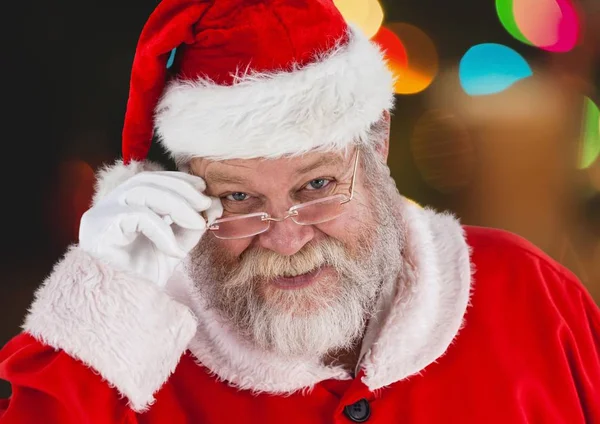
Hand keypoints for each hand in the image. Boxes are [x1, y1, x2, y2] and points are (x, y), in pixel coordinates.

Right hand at [79, 171, 221, 286]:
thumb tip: (213, 204)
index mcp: (123, 206)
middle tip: (206, 205)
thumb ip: (190, 225)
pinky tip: (174, 251)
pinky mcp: (98, 229)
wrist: (124, 308)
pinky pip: (137, 216)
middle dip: (182, 190)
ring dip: (177, 205)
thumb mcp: (175, 245)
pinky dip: (162, 231)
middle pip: (146, 181)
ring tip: (198, 224)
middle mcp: (107, 206)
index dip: (178, 180)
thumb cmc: (143, 279)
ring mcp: (99, 216)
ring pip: (142, 192)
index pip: (151, 180)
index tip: (203, 188)